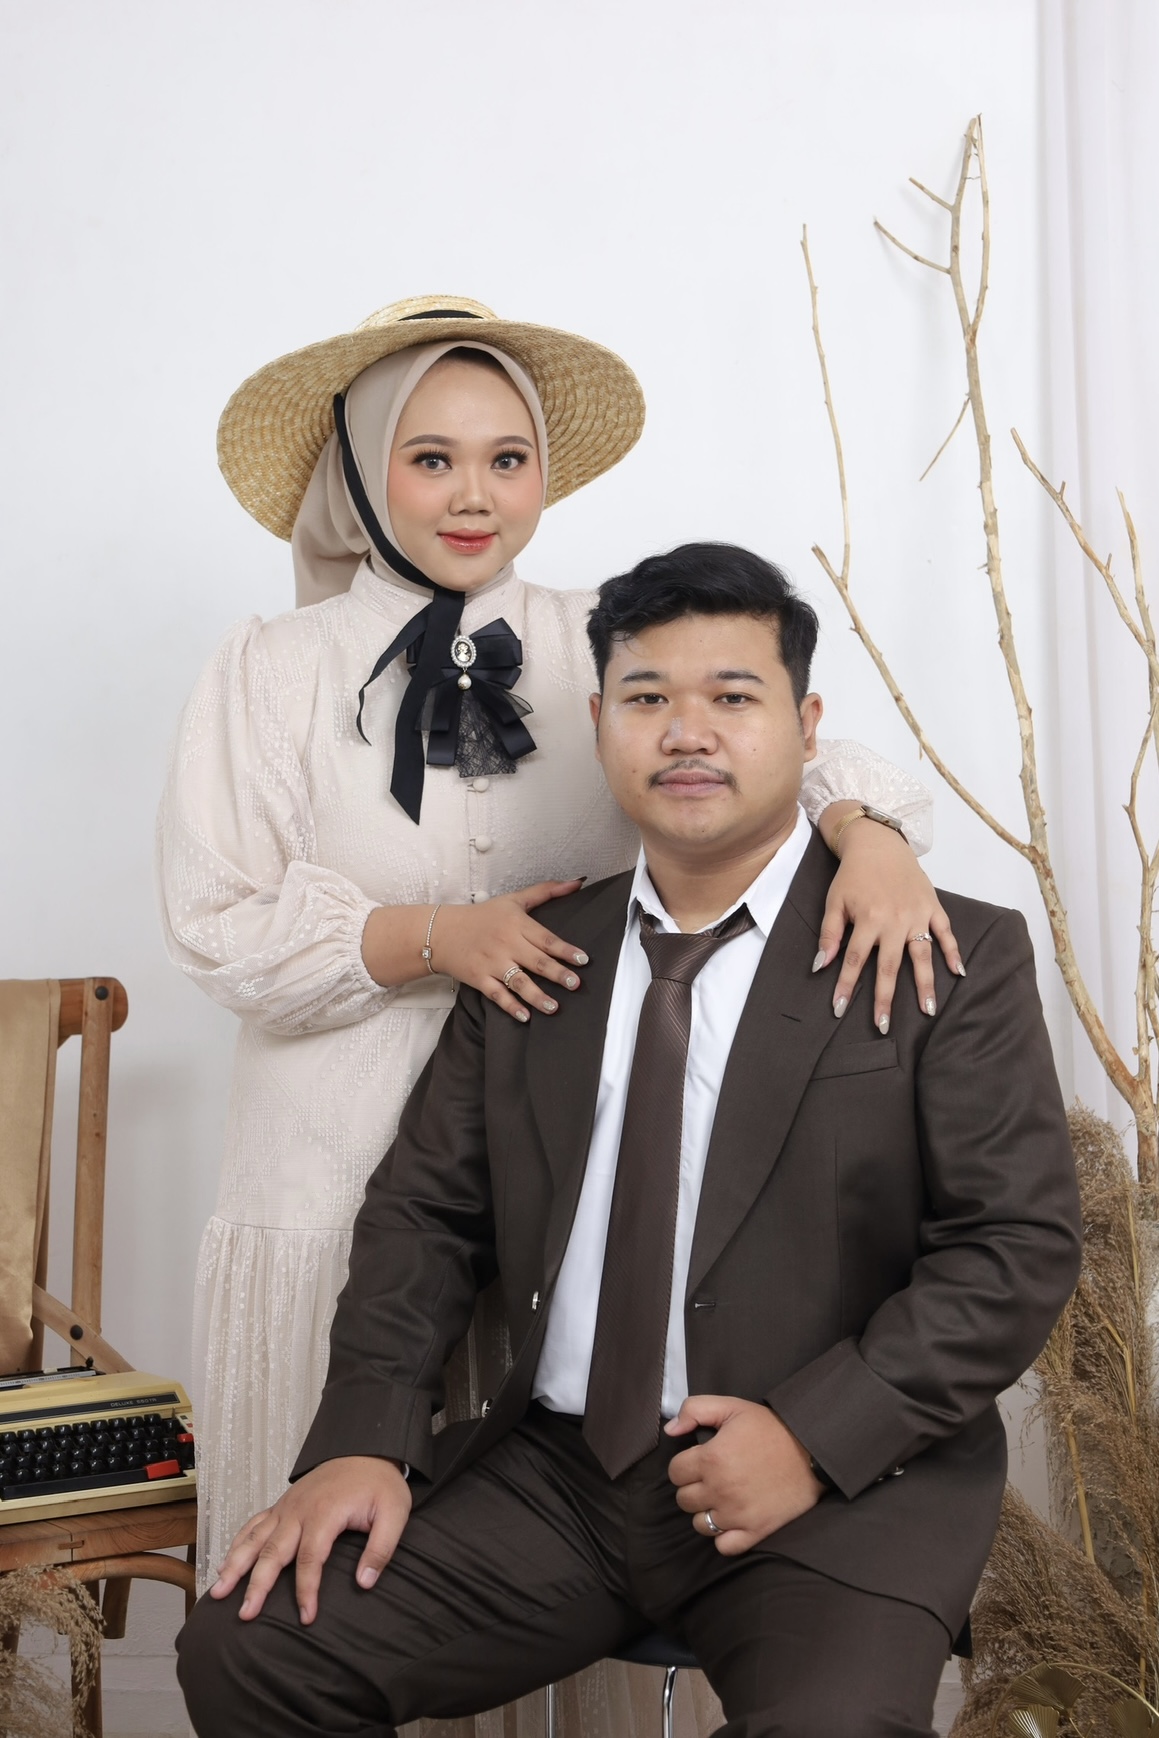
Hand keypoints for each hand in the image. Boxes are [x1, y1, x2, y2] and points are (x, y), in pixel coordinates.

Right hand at [209, 1455, 410, 1624]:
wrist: (367, 1450)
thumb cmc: (380, 1484)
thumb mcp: (394, 1513)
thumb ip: (381, 1548)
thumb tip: (365, 1582)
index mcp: (325, 1513)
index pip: (310, 1559)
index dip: (306, 1590)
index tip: (306, 1618)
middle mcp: (299, 1510)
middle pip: (273, 1552)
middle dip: (257, 1585)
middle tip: (245, 1614)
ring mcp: (287, 1506)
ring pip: (255, 1538)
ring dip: (235, 1565)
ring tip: (218, 1591)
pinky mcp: (282, 1504)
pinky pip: (254, 1523)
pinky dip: (238, 1543)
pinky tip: (225, 1562)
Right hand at [361, 880, 589, 1019]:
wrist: (441, 932)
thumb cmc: (482, 916)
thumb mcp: (513, 899)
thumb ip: (546, 892)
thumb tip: (577, 883)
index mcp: (516, 924)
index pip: (546, 938)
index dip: (565, 950)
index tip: (583, 960)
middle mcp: (506, 943)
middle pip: (537, 961)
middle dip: (558, 974)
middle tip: (576, 984)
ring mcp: (492, 963)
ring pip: (519, 981)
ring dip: (537, 996)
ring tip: (554, 1007)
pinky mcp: (479, 978)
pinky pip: (497, 995)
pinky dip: (510, 1006)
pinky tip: (525, 1016)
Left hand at [665, 1396, 823, 1554]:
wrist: (811, 1450)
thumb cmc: (770, 1428)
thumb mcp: (731, 1407)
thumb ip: (694, 1410)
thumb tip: (670, 1430)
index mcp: (711, 1458)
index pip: (675, 1473)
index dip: (684, 1465)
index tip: (698, 1461)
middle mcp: (720, 1489)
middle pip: (684, 1499)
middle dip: (693, 1487)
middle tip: (711, 1478)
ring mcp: (737, 1514)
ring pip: (700, 1524)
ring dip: (706, 1512)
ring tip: (721, 1498)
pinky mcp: (756, 1531)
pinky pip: (724, 1546)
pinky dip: (724, 1536)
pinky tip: (732, 1520)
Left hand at [815, 809, 962, 1031]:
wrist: (878, 843)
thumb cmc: (852, 875)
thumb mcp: (834, 901)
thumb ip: (829, 934)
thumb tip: (820, 966)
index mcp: (868, 919)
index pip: (854, 960)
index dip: (846, 986)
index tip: (839, 1010)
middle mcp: (895, 921)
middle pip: (889, 966)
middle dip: (884, 998)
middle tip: (882, 1026)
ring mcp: (917, 915)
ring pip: (922, 956)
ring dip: (925, 984)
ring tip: (928, 1011)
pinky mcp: (933, 907)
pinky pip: (946, 933)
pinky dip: (953, 952)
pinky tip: (958, 973)